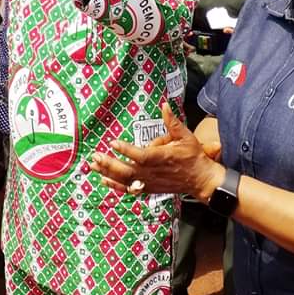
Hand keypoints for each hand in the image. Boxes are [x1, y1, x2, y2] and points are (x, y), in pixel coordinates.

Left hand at [91, 103, 225, 201]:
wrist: (200, 180)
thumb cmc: (193, 156)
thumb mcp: (186, 136)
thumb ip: (173, 122)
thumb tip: (164, 105)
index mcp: (162, 157)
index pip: (141, 155)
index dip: (126, 150)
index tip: (113, 143)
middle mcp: (153, 172)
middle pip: (128, 170)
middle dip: (110, 164)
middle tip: (96, 156)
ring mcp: (150, 182)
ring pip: (126, 180)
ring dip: (108, 173)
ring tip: (93, 166)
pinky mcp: (149, 188)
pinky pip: (130, 188)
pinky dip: (116, 186)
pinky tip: (104, 180)